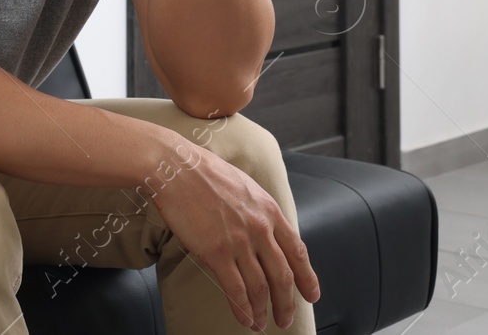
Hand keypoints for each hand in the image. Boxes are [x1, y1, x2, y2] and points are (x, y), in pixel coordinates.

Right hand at [152, 144, 320, 331]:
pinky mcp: (216, 252)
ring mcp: (240, 242)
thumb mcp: (244, 185)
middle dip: (286, 302)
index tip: (311, 294)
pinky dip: (242, 308)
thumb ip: (257, 209)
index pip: (297, 251)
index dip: (307, 277)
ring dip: (263, 310)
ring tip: (261, 323)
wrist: (175, 167)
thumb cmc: (202, 171)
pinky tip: (244, 318)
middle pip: (283, 276)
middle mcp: (260, 229)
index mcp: (269, 211)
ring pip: (261, 287)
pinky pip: (235, 289)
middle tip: (285, 318)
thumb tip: (260, 227)